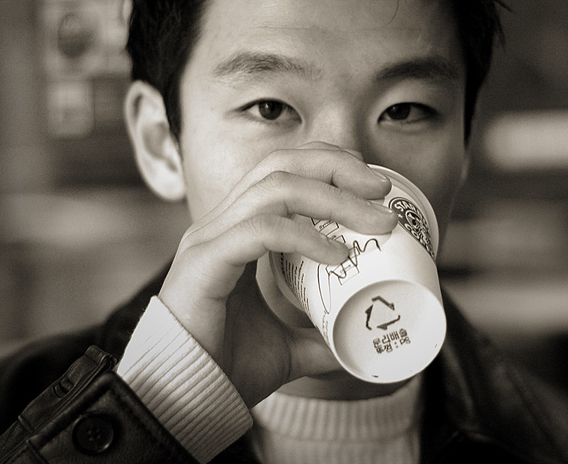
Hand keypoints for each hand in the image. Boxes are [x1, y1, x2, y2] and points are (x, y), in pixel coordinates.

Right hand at [159, 143, 396, 406]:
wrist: (184, 403)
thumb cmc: (229, 367)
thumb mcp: (290, 345)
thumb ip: (322, 334)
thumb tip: (362, 335)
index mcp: (237, 230)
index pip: (282, 171)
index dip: (327, 164)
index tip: (372, 184)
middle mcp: (222, 225)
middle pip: (281, 165)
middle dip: (336, 167)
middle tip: (383, 187)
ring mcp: (210, 239)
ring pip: (275, 189)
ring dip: (333, 198)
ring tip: (375, 221)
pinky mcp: (205, 262)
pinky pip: (260, 231)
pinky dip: (304, 235)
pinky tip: (337, 255)